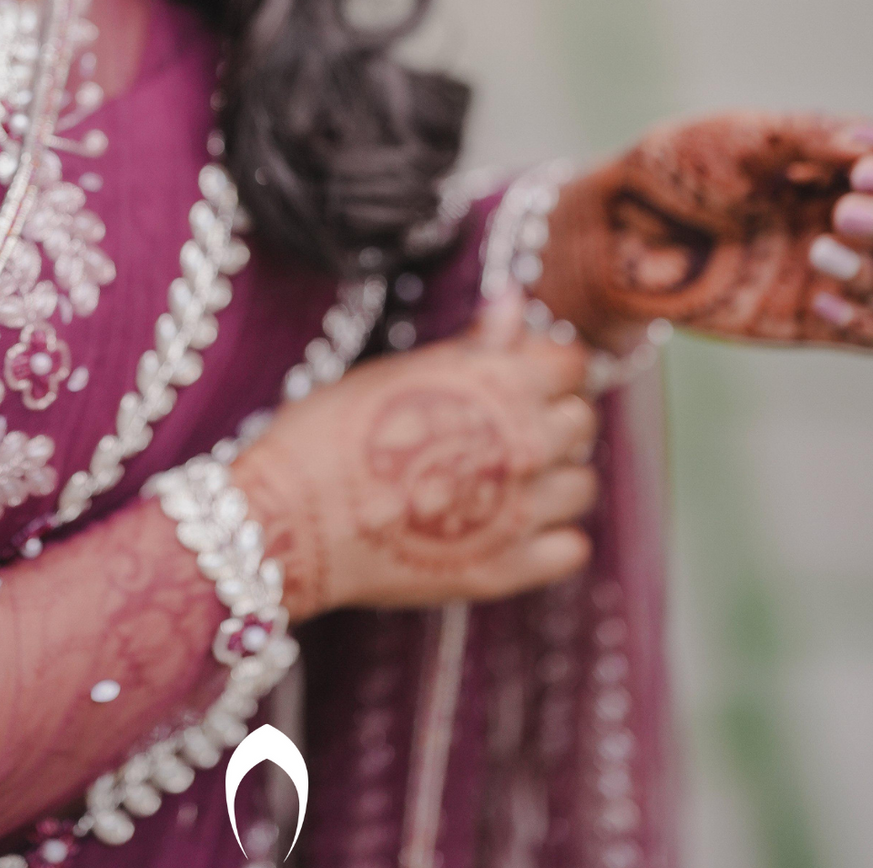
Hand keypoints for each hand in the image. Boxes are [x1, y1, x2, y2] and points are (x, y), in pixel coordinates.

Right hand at [229, 293, 596, 618]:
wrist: (290, 521)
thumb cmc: (329, 431)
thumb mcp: (400, 371)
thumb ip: (471, 344)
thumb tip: (515, 303)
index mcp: (499, 386)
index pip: (570, 362)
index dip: (545, 362)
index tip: (517, 371)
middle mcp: (524, 445)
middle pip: (581, 420)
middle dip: (552, 413)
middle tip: (503, 422)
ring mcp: (520, 512)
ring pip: (582, 485)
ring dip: (554, 475)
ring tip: (504, 474)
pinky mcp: (507, 570)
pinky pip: (572, 548)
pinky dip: (550, 536)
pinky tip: (508, 522)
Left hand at [539, 113, 872, 351]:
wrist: (624, 229)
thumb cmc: (682, 164)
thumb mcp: (742, 137)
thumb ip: (810, 137)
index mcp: (852, 162)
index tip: (864, 175)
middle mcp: (863, 216)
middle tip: (845, 212)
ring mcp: (847, 270)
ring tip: (824, 251)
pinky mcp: (820, 319)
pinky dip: (865, 320)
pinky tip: (816, 297)